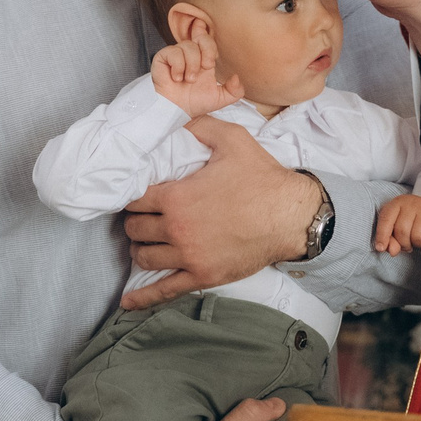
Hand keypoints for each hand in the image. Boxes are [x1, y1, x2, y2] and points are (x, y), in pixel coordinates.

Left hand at [122, 121, 322, 307]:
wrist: (292, 216)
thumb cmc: (262, 178)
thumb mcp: (231, 140)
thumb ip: (198, 126)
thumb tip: (176, 118)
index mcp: (176, 197)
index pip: (133, 198)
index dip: (133, 194)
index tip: (138, 193)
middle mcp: (176, 229)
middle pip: (134, 228)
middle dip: (136, 220)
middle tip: (145, 215)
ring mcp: (188, 256)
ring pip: (144, 256)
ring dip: (141, 247)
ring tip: (149, 240)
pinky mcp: (202, 276)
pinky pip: (164, 290)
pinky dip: (144, 297)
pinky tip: (128, 302)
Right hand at [151, 36, 243, 118]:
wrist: (178, 111)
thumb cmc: (195, 103)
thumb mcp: (220, 99)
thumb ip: (235, 91)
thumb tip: (237, 77)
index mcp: (204, 59)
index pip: (207, 38)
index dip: (209, 34)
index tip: (212, 53)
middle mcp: (191, 54)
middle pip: (202, 37)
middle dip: (208, 51)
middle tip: (207, 67)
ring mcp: (176, 54)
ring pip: (188, 46)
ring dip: (192, 65)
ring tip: (188, 80)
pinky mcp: (163, 57)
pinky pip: (174, 52)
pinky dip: (178, 66)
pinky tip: (176, 78)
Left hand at [374, 192, 420, 254]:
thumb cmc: (411, 222)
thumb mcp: (396, 229)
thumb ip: (390, 241)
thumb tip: (392, 251)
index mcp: (398, 203)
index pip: (386, 219)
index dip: (382, 235)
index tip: (380, 248)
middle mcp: (412, 203)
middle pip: (402, 232)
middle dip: (404, 243)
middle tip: (408, 242)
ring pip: (418, 237)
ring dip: (418, 244)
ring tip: (419, 239)